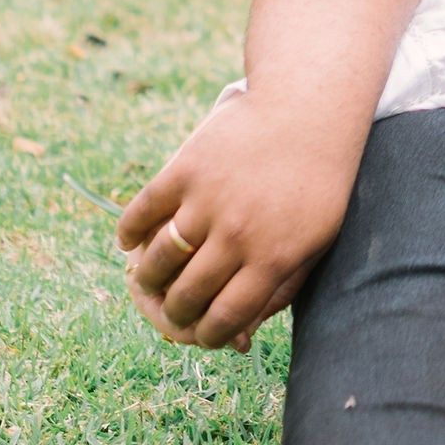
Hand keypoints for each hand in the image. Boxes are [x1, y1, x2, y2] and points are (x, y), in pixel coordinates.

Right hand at [116, 88, 362, 352]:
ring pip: (157, 263)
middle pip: (187, 297)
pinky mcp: (185, 170)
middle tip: (172, 310)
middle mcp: (237, 235)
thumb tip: (241, 335)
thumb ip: (282, 288)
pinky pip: (141, 214)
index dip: (206, 336)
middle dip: (175, 314)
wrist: (308, 108)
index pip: (225, 320)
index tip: (200, 334)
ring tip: (147, 280)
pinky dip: (128, 233)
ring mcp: (207, 201)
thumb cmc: (317, 182)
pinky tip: (128, 242)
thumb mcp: (316, 240)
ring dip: (146, 279)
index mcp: (274, 258)